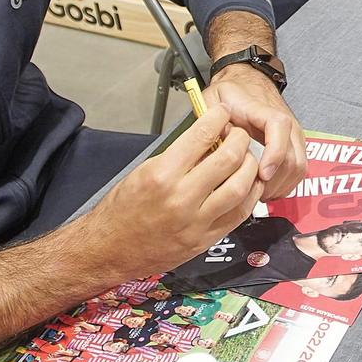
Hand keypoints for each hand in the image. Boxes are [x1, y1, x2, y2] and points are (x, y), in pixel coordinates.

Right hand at [90, 107, 260, 278]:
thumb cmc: (122, 211)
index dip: (217, 117)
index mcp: (162, 175)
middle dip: (239, 139)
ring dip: (249, 167)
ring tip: (246, 158)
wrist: (110, 249)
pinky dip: (250, 195)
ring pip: (240, 187)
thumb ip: (177, 155)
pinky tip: (249, 184)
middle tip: (238, 134)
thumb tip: (205, 137)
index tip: (222, 112)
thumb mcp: (143, 171)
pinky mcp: (205, 240)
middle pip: (228, 159)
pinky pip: (239, 214)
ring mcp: (196, 222)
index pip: (202, 136)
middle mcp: (181, 198)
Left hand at [205, 64, 306, 199]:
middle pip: (292, 156)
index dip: (274, 153)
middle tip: (251, 191)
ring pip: (298, 167)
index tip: (262, 173)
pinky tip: (268, 189)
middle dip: (274, 181)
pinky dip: (286, 184)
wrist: (247, 80)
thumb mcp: (213, 98)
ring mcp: (293, 134)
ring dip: (280, 185)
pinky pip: (299, 170)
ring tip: (258, 193)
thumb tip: (218, 144)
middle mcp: (286, 122)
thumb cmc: (231, 92)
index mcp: (264, 110)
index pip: (279, 127)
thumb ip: (212, 120)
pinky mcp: (295, 145)